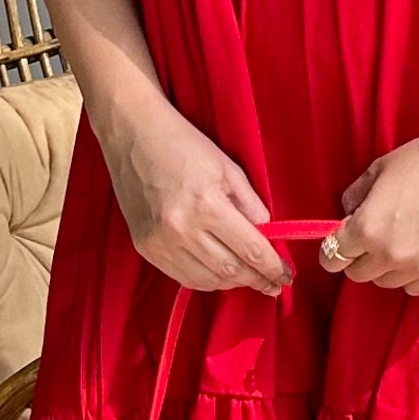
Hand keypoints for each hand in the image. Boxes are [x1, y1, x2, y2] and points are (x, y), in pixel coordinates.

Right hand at [102, 95, 289, 294]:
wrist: (132, 134)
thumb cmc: (183, 144)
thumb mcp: (227, 168)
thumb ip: (250, 205)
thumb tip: (268, 236)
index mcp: (208, 205)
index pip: (251, 250)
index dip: (272, 268)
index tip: (286, 277)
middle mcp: (181, 229)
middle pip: (231, 271)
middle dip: (257, 280)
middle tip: (273, 284)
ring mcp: (159, 242)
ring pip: (207, 280)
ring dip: (232, 283)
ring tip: (247, 279)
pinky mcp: (144, 247)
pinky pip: (181, 277)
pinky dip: (205, 280)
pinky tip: (218, 274)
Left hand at [326, 109, 418, 296]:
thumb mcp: (378, 170)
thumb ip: (353, 199)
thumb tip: (346, 218)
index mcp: (368, 228)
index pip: (332, 257)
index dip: (332, 248)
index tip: (340, 242)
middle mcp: (390, 254)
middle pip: (356, 274)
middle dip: (358, 257)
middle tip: (372, 236)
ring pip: (385, 282)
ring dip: (385, 266)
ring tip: (399, 240)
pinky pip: (414, 287)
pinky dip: (411, 274)